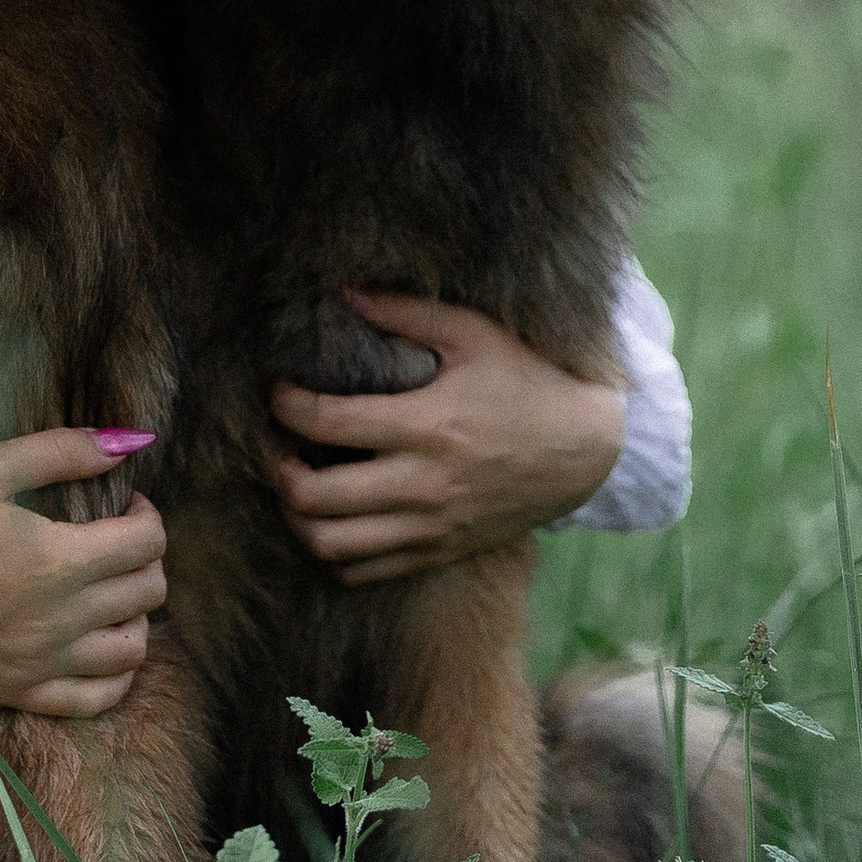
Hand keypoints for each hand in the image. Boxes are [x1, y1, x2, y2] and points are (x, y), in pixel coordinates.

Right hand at [0, 430, 165, 716]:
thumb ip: (64, 451)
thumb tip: (132, 441)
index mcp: (60, 561)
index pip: (147, 542)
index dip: (146, 513)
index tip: (123, 500)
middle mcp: (61, 621)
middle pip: (147, 593)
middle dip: (144, 557)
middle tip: (115, 537)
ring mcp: (40, 664)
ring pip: (131, 651)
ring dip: (136, 615)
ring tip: (109, 590)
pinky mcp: (15, 693)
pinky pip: (94, 701)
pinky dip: (114, 676)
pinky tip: (99, 647)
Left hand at [264, 291, 623, 586]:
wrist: (588, 451)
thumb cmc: (528, 381)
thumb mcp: (474, 334)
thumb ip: (404, 312)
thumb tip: (342, 289)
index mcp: (427, 426)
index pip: (325, 423)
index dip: (284, 405)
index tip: (278, 389)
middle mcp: (423, 485)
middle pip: (312, 499)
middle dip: (274, 467)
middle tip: (273, 439)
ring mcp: (430, 528)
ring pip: (330, 546)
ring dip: (296, 516)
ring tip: (295, 480)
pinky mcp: (439, 552)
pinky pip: (363, 572)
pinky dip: (331, 548)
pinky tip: (331, 515)